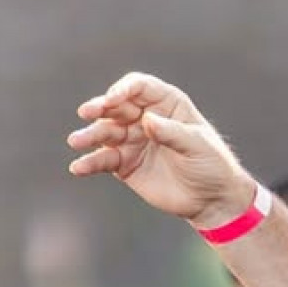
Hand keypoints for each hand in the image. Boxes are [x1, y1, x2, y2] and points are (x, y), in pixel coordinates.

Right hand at [67, 71, 257, 228]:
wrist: (211, 199)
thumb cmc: (211, 164)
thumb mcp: (198, 145)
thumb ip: (173, 133)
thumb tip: (147, 120)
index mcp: (166, 103)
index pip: (139, 87)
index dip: (124, 89)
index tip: (113, 99)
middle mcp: (145, 117)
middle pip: (116, 107)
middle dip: (100, 108)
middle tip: (87, 112)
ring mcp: (132, 139)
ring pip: (105, 132)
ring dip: (89, 135)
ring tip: (76, 141)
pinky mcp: (124, 164)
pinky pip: (103, 160)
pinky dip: (90, 163)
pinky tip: (79, 168)